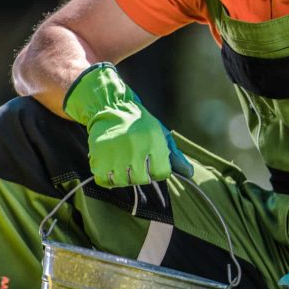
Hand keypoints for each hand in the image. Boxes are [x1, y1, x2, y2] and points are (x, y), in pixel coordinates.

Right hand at [64, 63, 193, 187]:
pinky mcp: (98, 154)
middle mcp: (135, 146)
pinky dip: (106, 178)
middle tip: (135, 164)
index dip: (157, 172)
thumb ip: (175, 156)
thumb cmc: (141, 125)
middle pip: (142, 179)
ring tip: (122, 164)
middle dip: (140, 175)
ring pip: (123, 181)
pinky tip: (110, 167)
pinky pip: (104, 179)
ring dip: (123, 178)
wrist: (111, 107)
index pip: (161, 173)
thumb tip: (189, 174)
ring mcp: (115, 151)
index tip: (151, 164)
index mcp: (154, 141)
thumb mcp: (161, 135)